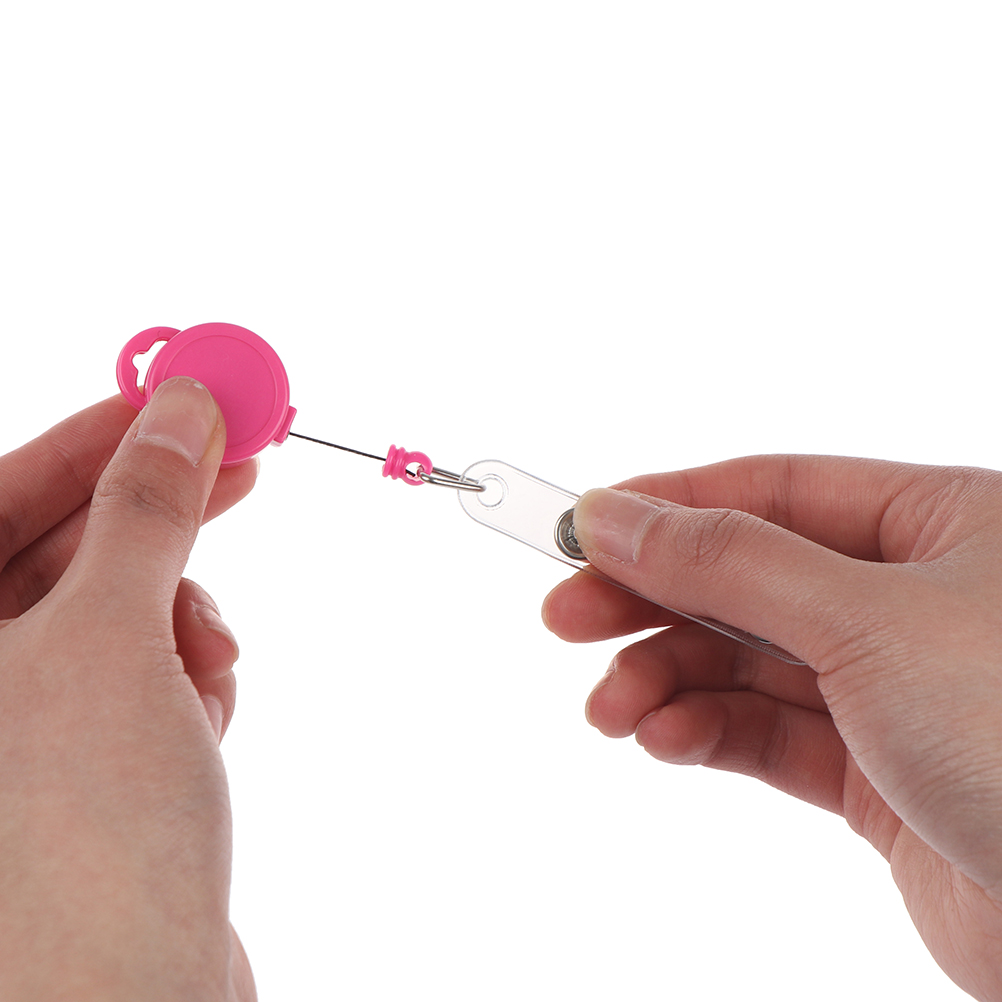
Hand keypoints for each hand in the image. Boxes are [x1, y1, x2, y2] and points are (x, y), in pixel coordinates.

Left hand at [0, 379, 256, 1000]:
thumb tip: (178, 414)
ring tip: (213, 658)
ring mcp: (24, 724)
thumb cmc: (84, 843)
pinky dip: (186, 672)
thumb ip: (145, 511)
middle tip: (243, 465)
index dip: (97, 435)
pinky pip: (145, 671)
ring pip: (118, 611)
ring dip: (181, 613)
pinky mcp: (86, 762)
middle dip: (159, 516)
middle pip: (66, 548)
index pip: (0, 494)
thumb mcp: (114, 638)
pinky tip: (207, 708)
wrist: (140, 1000)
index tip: (181, 397)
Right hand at [543, 456, 1001, 1001]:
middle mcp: (913, 597)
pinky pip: (766, 733)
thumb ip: (731, 562)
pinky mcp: (875, 773)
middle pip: (746, 576)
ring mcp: (891, 688)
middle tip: (565, 616)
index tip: (582, 528)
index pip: (770, 491)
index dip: (669, 507)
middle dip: (652, 599)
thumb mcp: (864, 620)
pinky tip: (660, 737)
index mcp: (938, 523)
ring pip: (745, 662)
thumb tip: (618, 514)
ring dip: (666, 679)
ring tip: (610, 709)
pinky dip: (704, 732)